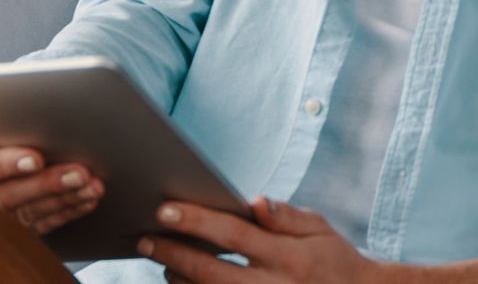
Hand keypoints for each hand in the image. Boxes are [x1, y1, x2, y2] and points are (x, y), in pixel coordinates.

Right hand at [0, 126, 101, 236]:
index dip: (1, 165)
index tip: (35, 156)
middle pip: (7, 199)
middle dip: (46, 185)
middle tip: (82, 169)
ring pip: (29, 216)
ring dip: (63, 200)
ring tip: (93, 183)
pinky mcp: (6, 238)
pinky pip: (40, 227)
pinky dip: (66, 213)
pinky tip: (88, 198)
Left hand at [139, 197, 380, 283]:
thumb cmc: (333, 259)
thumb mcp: (319, 230)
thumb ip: (287, 217)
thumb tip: (255, 201)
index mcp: (288, 256)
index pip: (234, 234)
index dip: (197, 221)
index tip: (165, 209)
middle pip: (210, 272)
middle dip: (172, 252)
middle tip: (144, 237)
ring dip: (177, 278)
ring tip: (159, 256)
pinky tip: (179, 280)